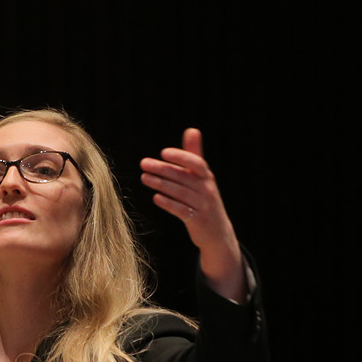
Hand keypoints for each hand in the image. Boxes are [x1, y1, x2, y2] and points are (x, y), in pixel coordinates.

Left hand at [140, 127, 245, 299]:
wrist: (218, 231)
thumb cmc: (205, 199)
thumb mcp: (202, 177)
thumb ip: (194, 155)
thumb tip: (192, 130)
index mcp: (207, 177)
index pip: (196, 163)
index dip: (181, 157)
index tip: (163, 152)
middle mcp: (206, 189)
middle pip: (183, 177)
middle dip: (163, 169)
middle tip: (144, 163)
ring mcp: (203, 206)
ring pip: (180, 193)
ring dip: (161, 184)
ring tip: (144, 178)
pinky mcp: (197, 221)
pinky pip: (181, 210)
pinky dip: (168, 204)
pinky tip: (156, 198)